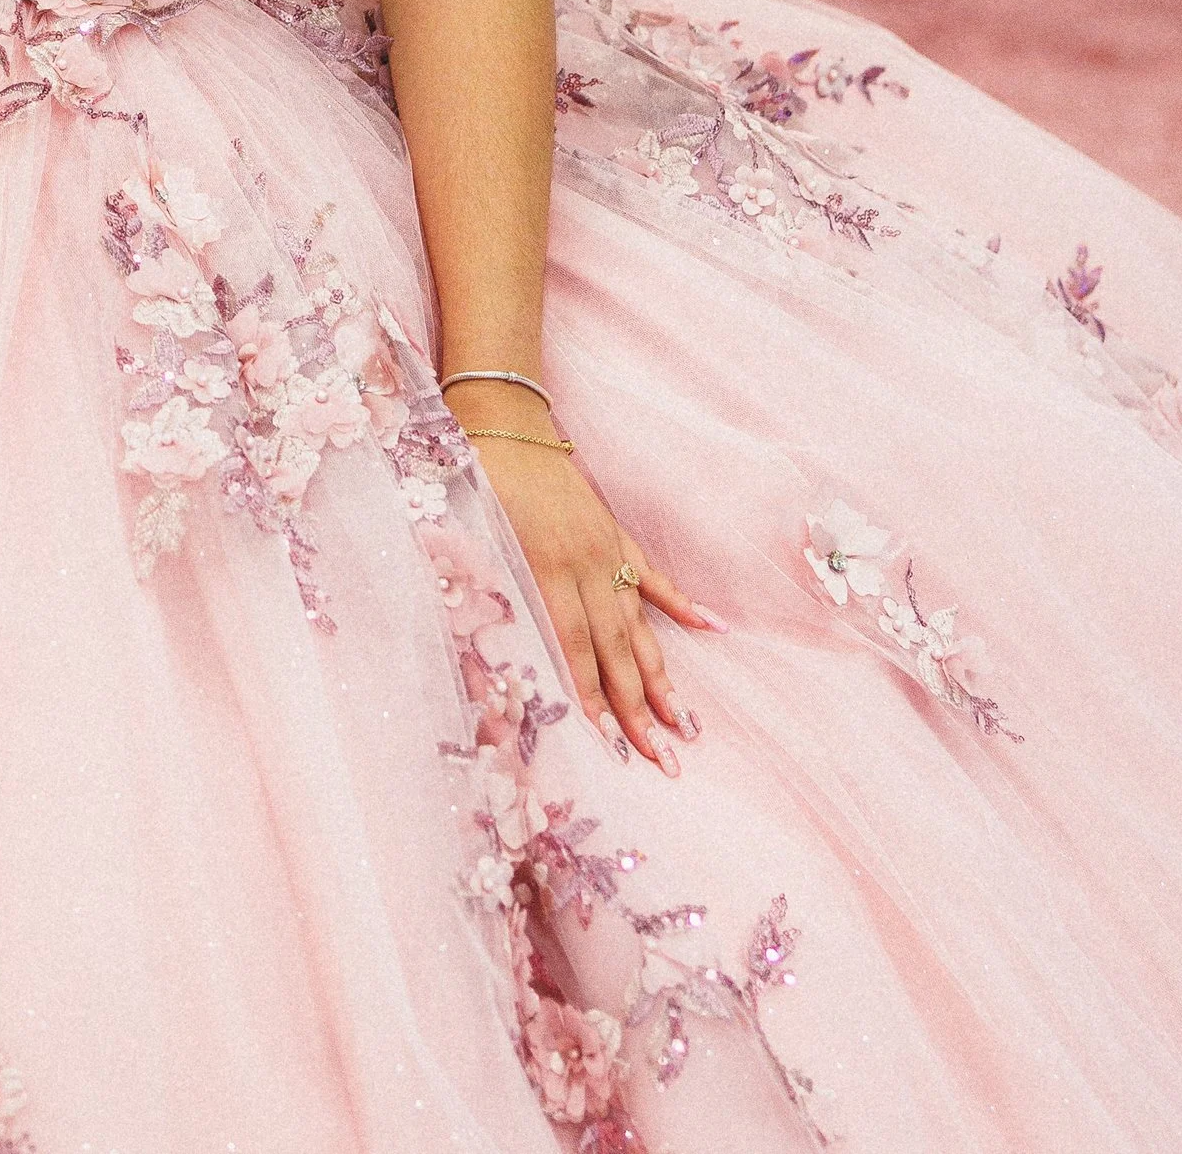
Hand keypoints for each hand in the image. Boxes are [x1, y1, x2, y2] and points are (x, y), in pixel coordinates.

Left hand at [464, 431, 715, 769]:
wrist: (503, 421)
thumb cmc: (476, 480)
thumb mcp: (471, 532)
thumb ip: (488, 584)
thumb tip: (489, 640)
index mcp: (546, 566)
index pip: (575, 648)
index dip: (594, 698)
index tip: (611, 745)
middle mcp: (586, 563)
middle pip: (617, 649)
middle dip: (640, 710)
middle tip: (666, 761)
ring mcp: (607, 548)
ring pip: (639, 623)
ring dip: (662, 676)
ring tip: (686, 724)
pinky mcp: (614, 531)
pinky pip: (652, 575)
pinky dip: (680, 603)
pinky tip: (710, 629)